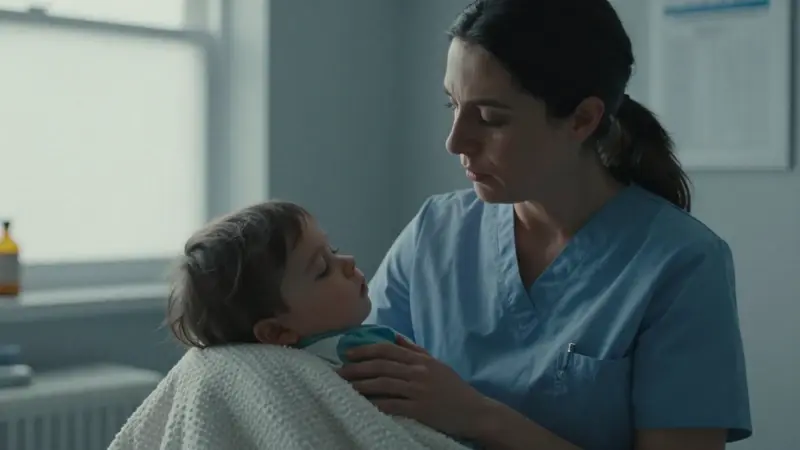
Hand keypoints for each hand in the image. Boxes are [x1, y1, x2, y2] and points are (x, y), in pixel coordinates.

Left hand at [337, 335, 489, 437]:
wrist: (474, 411)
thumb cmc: (453, 388)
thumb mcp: (436, 364)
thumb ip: (415, 350)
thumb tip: (395, 337)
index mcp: (420, 360)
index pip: (388, 350)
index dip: (366, 350)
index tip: (347, 353)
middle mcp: (418, 372)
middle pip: (381, 366)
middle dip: (357, 367)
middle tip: (339, 371)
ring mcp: (419, 390)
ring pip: (383, 383)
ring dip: (361, 384)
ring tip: (345, 386)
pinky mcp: (420, 409)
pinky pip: (393, 404)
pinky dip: (376, 403)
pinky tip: (363, 404)